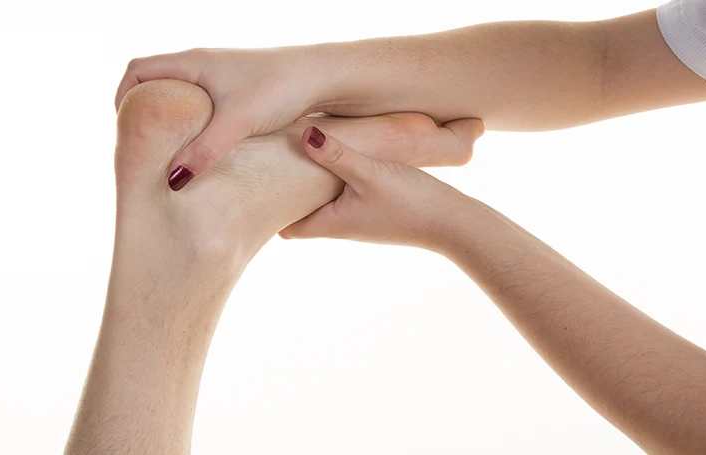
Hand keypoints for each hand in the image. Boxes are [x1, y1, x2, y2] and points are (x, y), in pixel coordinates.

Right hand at [116, 47, 333, 190]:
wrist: (325, 78)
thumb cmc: (281, 89)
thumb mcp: (238, 123)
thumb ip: (204, 152)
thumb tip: (172, 182)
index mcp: (193, 62)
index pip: (136, 69)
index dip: (122, 98)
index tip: (124, 130)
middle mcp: (203, 64)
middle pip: (155, 84)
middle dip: (144, 114)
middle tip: (141, 147)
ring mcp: (221, 78)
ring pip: (180, 97)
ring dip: (170, 121)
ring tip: (168, 153)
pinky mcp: (239, 92)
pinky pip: (202, 106)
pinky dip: (193, 125)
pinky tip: (203, 150)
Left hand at [279, 126, 472, 250]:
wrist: (452, 223)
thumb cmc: (410, 202)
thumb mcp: (370, 172)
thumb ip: (337, 154)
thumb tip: (302, 134)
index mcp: (330, 223)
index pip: (283, 225)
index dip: (265, 207)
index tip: (253, 182)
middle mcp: (339, 226)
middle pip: (298, 212)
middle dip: (282, 193)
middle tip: (266, 163)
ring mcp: (357, 220)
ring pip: (320, 202)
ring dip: (308, 184)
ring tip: (296, 154)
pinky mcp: (374, 211)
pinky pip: (341, 197)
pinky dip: (331, 181)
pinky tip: (336, 158)